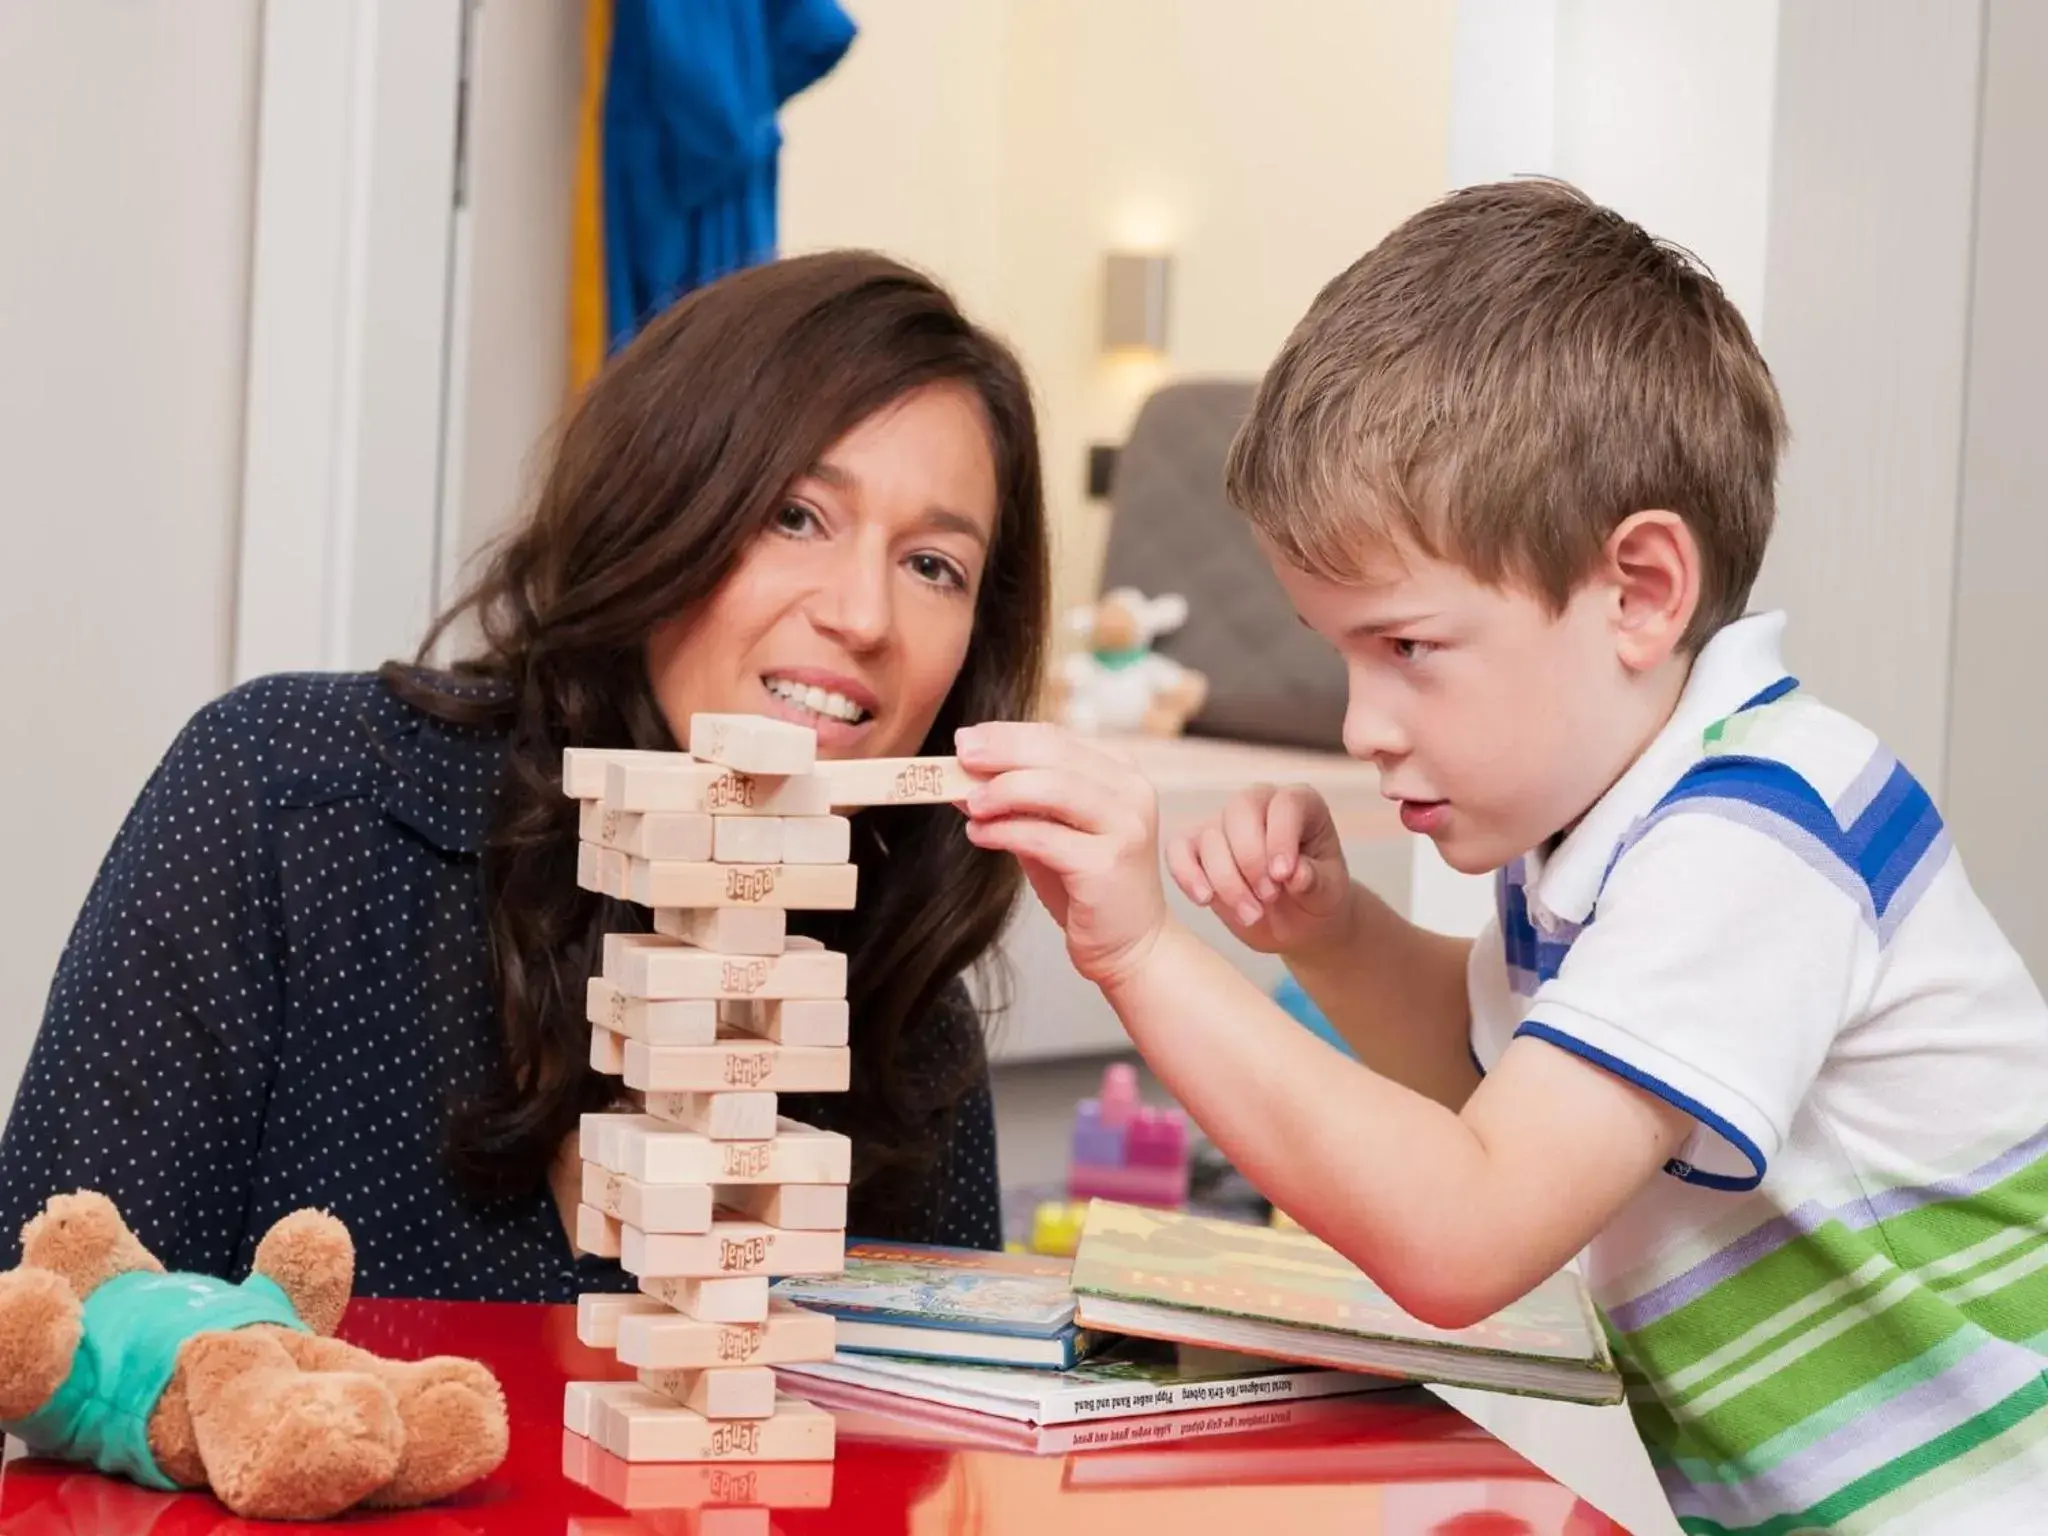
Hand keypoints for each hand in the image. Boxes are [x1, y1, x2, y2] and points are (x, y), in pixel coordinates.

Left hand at [954, 722, 1170, 990]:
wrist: (1132, 944)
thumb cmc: (1087, 885)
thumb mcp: (1049, 831)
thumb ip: (1017, 802)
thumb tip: (962, 776)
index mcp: (1120, 774)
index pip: (1056, 738)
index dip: (1007, 735)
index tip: (966, 739)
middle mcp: (1130, 792)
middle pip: (1055, 754)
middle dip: (1001, 751)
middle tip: (961, 756)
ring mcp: (1124, 826)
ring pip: (1054, 788)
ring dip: (1002, 790)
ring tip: (969, 803)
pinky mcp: (1108, 863)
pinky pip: (1045, 836)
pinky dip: (1005, 831)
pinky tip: (979, 834)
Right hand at [1166, 782, 1353, 957]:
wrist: (1296, 922)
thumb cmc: (1317, 897)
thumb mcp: (1329, 892)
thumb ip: (1316, 881)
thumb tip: (1294, 874)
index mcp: (1299, 804)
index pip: (1284, 805)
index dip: (1281, 838)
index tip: (1284, 876)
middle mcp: (1258, 805)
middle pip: (1240, 812)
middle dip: (1250, 860)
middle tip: (1269, 897)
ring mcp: (1224, 824)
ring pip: (1210, 838)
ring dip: (1227, 882)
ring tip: (1252, 914)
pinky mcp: (1197, 848)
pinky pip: (1177, 850)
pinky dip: (1187, 875)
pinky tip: (1205, 900)